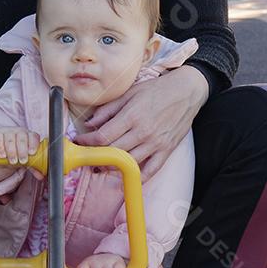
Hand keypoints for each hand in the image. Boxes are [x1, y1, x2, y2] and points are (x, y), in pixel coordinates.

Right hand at [0, 128, 42, 181]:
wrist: (0, 153)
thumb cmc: (16, 154)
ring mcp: (6, 132)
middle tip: (22, 161)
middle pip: (22, 137)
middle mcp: (18, 132)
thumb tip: (41, 176)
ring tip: (12, 161)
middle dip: (22, 150)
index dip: (33, 143)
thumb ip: (33, 167)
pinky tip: (2, 155)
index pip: (33, 136)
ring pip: (10, 138)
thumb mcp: (24, 160)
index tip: (32, 153)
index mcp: (28, 136)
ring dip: (12, 151)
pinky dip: (0, 147)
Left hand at [74, 66, 208, 179]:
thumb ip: (108, 109)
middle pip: (113, 152)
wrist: (187, 91)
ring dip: (112, 168)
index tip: (79, 142)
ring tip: (101, 166)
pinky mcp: (166, 150)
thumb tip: (90, 124)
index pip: (102, 136)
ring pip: (129, 164)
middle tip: (86, 155)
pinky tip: (125, 177)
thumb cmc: (157, 90)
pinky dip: (137, 177)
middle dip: (95, 156)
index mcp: (132, 116)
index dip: (86, 142)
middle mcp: (143, 132)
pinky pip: (150, 170)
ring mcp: (155, 143)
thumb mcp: (129, 93)